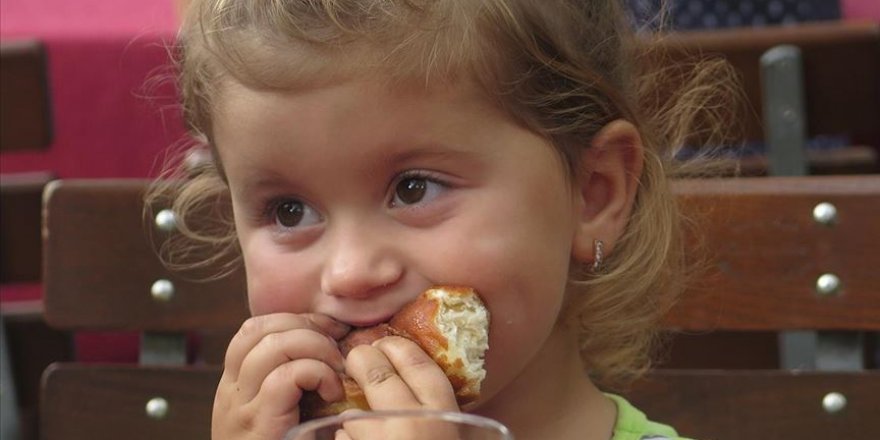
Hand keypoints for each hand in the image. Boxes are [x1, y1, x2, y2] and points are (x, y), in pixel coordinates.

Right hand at [212, 313, 349, 439]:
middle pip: (262, 328)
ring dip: (316, 348)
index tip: (331, 334)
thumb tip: (337, 345)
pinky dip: (317, 374)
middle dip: (308, 328)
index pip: (256, 328)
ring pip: (273, 344)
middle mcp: (231, 392)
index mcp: (237, 386)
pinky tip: (333, 392)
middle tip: (338, 351)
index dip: (297, 321)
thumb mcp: (288, 413)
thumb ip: (296, 382)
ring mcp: (241, 408)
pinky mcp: (257, 424)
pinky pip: (285, 376)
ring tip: (336, 372)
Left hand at [338, 336, 460, 438]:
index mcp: (442, 416)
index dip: (399, 348)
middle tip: (358, 359)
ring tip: (361, 422)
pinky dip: (349, 439)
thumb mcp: (455, 432)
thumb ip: (438, 410)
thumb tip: (415, 384)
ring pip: (353, 414)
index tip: (387, 344)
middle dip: (363, 360)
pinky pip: (343, 439)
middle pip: (378, 375)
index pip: (417, 365)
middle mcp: (409, 425)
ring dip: (355, 415)